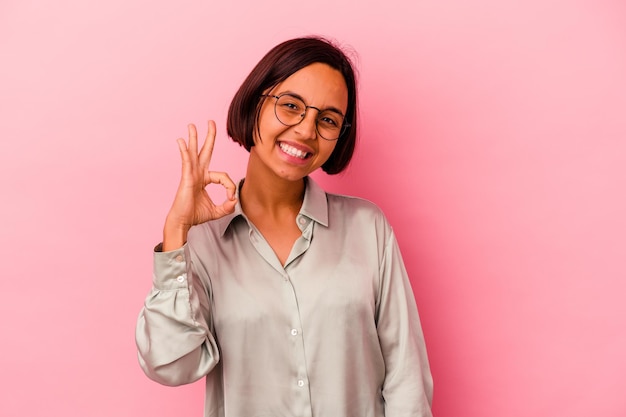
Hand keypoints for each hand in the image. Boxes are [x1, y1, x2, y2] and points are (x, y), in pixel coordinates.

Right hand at [162, 121, 236, 249]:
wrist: (183, 222)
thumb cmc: (195, 215)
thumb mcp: (217, 211)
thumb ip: (227, 206)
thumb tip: (234, 201)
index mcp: (205, 179)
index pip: (223, 176)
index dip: (230, 186)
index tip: (230, 198)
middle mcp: (198, 174)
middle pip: (205, 151)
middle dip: (209, 137)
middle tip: (211, 122)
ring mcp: (191, 174)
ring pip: (194, 153)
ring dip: (193, 138)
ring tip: (192, 125)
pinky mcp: (186, 178)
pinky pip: (186, 162)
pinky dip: (184, 151)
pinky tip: (181, 141)